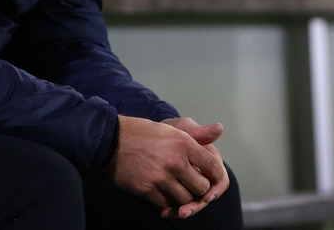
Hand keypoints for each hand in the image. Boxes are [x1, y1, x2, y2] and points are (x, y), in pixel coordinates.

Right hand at [109, 115, 225, 218]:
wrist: (112, 141)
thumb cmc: (145, 133)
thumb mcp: (172, 128)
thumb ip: (198, 135)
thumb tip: (221, 129)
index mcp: (184, 143)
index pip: (213, 165)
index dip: (216, 176)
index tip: (212, 179)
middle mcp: (175, 161)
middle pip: (201, 187)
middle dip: (200, 189)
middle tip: (193, 185)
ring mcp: (161, 178)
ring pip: (185, 199)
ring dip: (184, 198)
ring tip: (178, 189)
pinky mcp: (147, 190)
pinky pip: (166, 204)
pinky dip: (167, 203)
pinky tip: (164, 194)